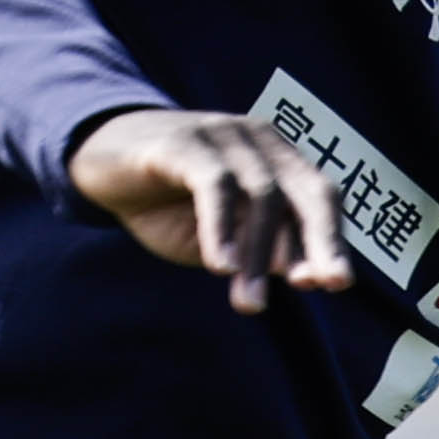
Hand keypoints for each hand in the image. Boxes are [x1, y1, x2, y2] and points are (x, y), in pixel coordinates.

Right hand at [65, 105, 354, 315]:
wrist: (101, 164)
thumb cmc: (171, 205)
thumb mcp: (224, 235)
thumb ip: (263, 249)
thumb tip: (308, 276)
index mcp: (279, 160)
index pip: (321, 198)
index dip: (331, 239)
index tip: (336, 284)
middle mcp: (260, 141)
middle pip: (306, 190)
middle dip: (318, 240)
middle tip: (318, 285)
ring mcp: (223, 135)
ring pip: (261, 194)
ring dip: (257, 253)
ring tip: (249, 303)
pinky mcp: (183, 141)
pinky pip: (214, 183)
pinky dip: (221, 227)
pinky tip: (220, 267)